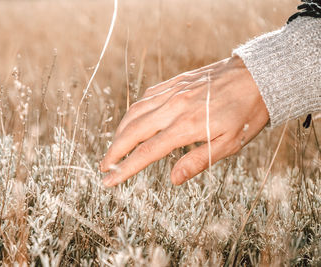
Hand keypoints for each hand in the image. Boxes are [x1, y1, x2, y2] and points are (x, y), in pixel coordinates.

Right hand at [100, 56, 268, 186]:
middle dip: (114, 151)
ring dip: (120, 131)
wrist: (257, 75)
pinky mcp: (175, 82)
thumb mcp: (230, 144)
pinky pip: (146, 96)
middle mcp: (173, 107)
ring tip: (115, 146)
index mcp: (186, 126)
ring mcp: (172, 92)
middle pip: (132, 131)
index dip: (124, 168)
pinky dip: (134, 111)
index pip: (146, 152)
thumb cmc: (247, 113)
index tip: (109, 180)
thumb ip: (198, 160)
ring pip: (135, 112)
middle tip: (103, 166)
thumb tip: (173, 179)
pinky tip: (133, 120)